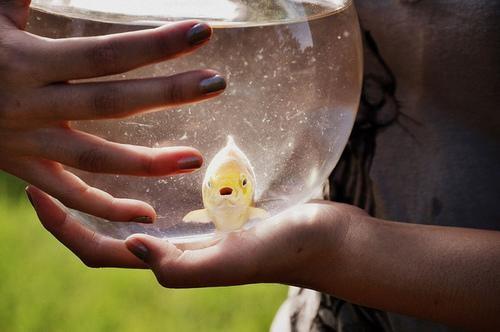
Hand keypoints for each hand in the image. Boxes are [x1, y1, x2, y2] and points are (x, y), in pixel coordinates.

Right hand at [0, 1, 225, 221]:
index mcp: (29, 62)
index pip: (107, 53)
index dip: (156, 44)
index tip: (202, 33)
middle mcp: (33, 105)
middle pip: (112, 103)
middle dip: (168, 94)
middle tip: (217, 83)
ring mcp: (29, 143)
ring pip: (97, 158)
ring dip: (148, 162)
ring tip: (194, 159)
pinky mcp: (24, 168)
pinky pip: (69, 196)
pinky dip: (106, 207)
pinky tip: (146, 211)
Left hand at [26, 185, 360, 286]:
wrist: (330, 241)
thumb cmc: (293, 248)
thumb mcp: (239, 258)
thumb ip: (188, 266)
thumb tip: (133, 247)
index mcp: (175, 265)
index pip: (102, 251)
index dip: (65, 227)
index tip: (37, 191)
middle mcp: (178, 251)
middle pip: (110, 233)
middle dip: (75, 206)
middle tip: (52, 167)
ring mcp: (194, 233)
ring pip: (136, 215)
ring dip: (107, 194)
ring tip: (88, 161)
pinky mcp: (212, 216)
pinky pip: (167, 201)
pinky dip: (146, 185)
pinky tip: (144, 163)